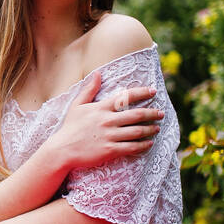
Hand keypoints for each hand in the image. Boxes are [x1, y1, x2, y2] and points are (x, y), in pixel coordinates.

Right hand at [47, 71, 163, 172]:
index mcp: (101, 108)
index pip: (126, 97)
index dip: (142, 93)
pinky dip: (143, 145)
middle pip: (137, 115)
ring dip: (150, 129)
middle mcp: (108, 120)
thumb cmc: (70, 128)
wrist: (62, 150)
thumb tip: (97, 73)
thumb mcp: (77, 105)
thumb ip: (89, 89)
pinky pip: (132, 147)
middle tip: (161, 113)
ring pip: (137, 131)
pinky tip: (149, 143)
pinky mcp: (110, 150)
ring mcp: (110, 136)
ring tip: (157, 128)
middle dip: (152, 113)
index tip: (153, 91)